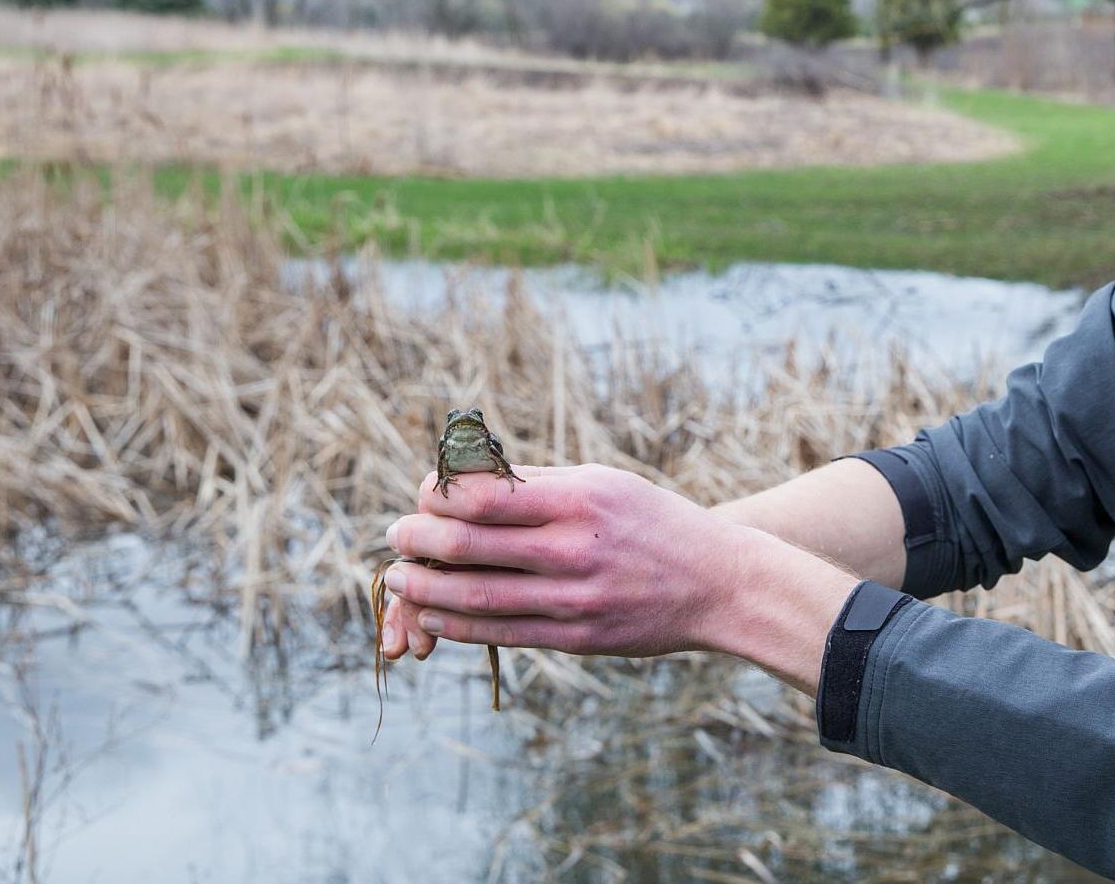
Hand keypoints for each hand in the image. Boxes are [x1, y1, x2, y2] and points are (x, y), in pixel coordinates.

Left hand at [379, 463, 748, 661]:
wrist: (720, 583)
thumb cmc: (655, 523)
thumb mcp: (606, 483)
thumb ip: (540, 484)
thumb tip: (468, 477)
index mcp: (580, 500)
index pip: (484, 494)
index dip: (437, 494)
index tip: (422, 495)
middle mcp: (574, 548)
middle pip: (469, 545)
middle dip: (418, 540)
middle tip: (395, 536)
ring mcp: (575, 598)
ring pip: (476, 597)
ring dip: (425, 589)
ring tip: (398, 578)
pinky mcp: (578, 637)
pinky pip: (502, 633)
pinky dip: (458, 625)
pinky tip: (434, 614)